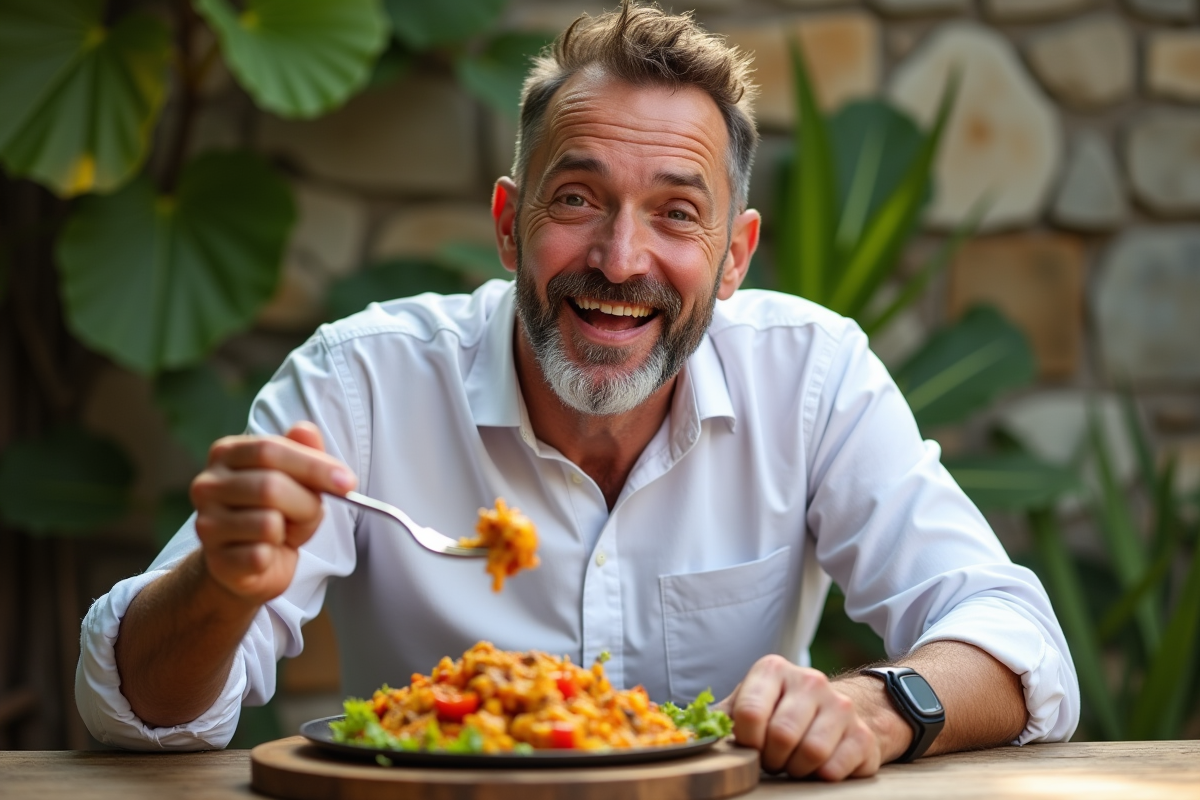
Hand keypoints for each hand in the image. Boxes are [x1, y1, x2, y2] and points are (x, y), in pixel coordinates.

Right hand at [189, 421, 355, 603]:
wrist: (252, 562)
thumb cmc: (278, 512)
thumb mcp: (297, 478)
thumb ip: (305, 452)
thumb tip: (306, 431)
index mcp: (227, 453)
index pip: (270, 449)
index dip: (313, 466)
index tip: (348, 483)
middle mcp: (208, 485)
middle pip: (270, 486)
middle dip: (306, 503)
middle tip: (315, 513)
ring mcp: (207, 524)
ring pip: (268, 523)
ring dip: (293, 531)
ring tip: (286, 532)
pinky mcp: (216, 560)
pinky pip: (260, 555)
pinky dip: (276, 555)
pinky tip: (269, 552)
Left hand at [719, 655, 901, 779]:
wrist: (836, 713)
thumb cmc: (779, 712)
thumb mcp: (747, 705)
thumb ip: (717, 719)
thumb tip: (681, 733)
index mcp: (772, 670)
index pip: (749, 713)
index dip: (746, 742)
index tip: (750, 748)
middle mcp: (809, 681)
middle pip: (781, 735)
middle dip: (771, 759)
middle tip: (773, 760)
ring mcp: (840, 706)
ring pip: (810, 753)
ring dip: (796, 770)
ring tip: (793, 763)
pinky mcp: (863, 734)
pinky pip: (836, 769)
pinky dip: (821, 777)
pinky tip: (818, 767)